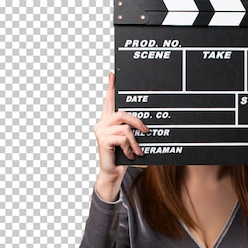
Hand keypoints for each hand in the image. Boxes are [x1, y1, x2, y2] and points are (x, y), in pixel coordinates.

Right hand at [93, 72, 148, 199]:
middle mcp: (102, 123)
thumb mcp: (128, 141)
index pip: (108, 101)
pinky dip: (130, 148)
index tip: (113, 74)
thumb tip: (144, 125)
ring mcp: (100, 131)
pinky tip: (130, 155)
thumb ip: (131, 130)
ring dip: (135, 141)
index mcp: (107, 121)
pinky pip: (122, 138)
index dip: (111, 87)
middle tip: (146, 131)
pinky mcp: (102, 139)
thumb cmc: (122, 156)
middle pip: (121, 113)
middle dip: (137, 122)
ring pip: (124, 128)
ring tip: (138, 151)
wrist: (113, 172)